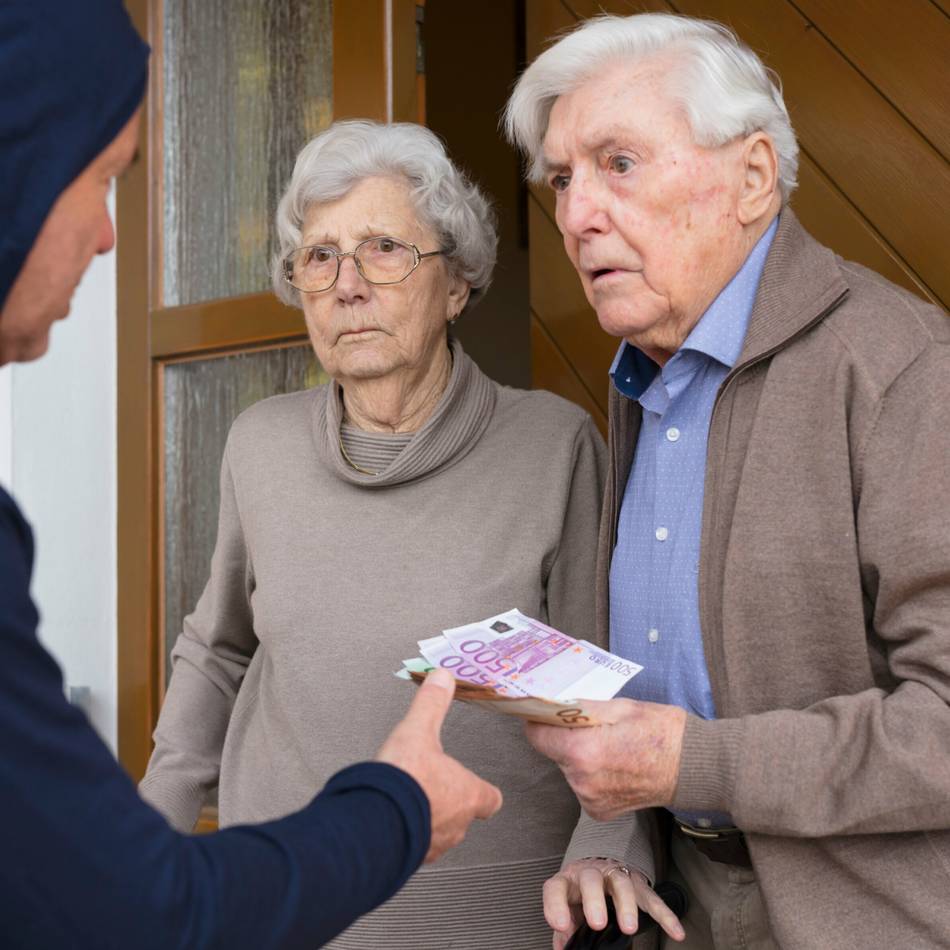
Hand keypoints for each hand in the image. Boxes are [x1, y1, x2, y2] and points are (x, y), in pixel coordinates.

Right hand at [377, 668, 502, 861]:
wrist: (373, 821)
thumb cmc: (404, 780)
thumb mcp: (418, 730)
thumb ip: (432, 704)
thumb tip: (442, 679)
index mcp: (467, 794)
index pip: (491, 799)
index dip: (484, 791)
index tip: (479, 786)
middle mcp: (456, 824)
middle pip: (464, 816)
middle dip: (450, 802)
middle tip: (434, 788)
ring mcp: (434, 844)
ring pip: (439, 834)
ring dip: (428, 819)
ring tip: (412, 802)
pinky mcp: (409, 857)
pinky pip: (414, 847)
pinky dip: (407, 834)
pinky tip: (393, 819)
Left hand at [524, 698, 685, 818]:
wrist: (694, 766)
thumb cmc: (661, 731)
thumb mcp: (619, 707)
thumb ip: (581, 708)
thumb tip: (554, 704)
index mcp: (583, 752)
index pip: (537, 735)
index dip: (539, 720)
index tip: (545, 712)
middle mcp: (582, 782)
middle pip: (554, 752)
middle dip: (566, 737)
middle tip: (590, 725)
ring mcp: (590, 801)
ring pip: (569, 769)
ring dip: (580, 756)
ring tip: (610, 745)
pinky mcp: (600, 812)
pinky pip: (583, 785)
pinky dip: (592, 773)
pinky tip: (615, 764)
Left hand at [543, 858, 684, 948]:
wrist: (600, 866)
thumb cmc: (580, 893)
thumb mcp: (567, 907)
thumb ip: (564, 926)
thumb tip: (564, 946)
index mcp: (567, 881)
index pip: (556, 888)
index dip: (556, 905)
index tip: (562, 926)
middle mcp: (590, 873)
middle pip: (591, 879)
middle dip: (594, 900)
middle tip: (597, 924)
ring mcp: (614, 875)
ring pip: (621, 883)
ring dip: (626, 904)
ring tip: (629, 928)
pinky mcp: (638, 884)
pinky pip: (652, 898)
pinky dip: (665, 915)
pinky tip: (676, 932)